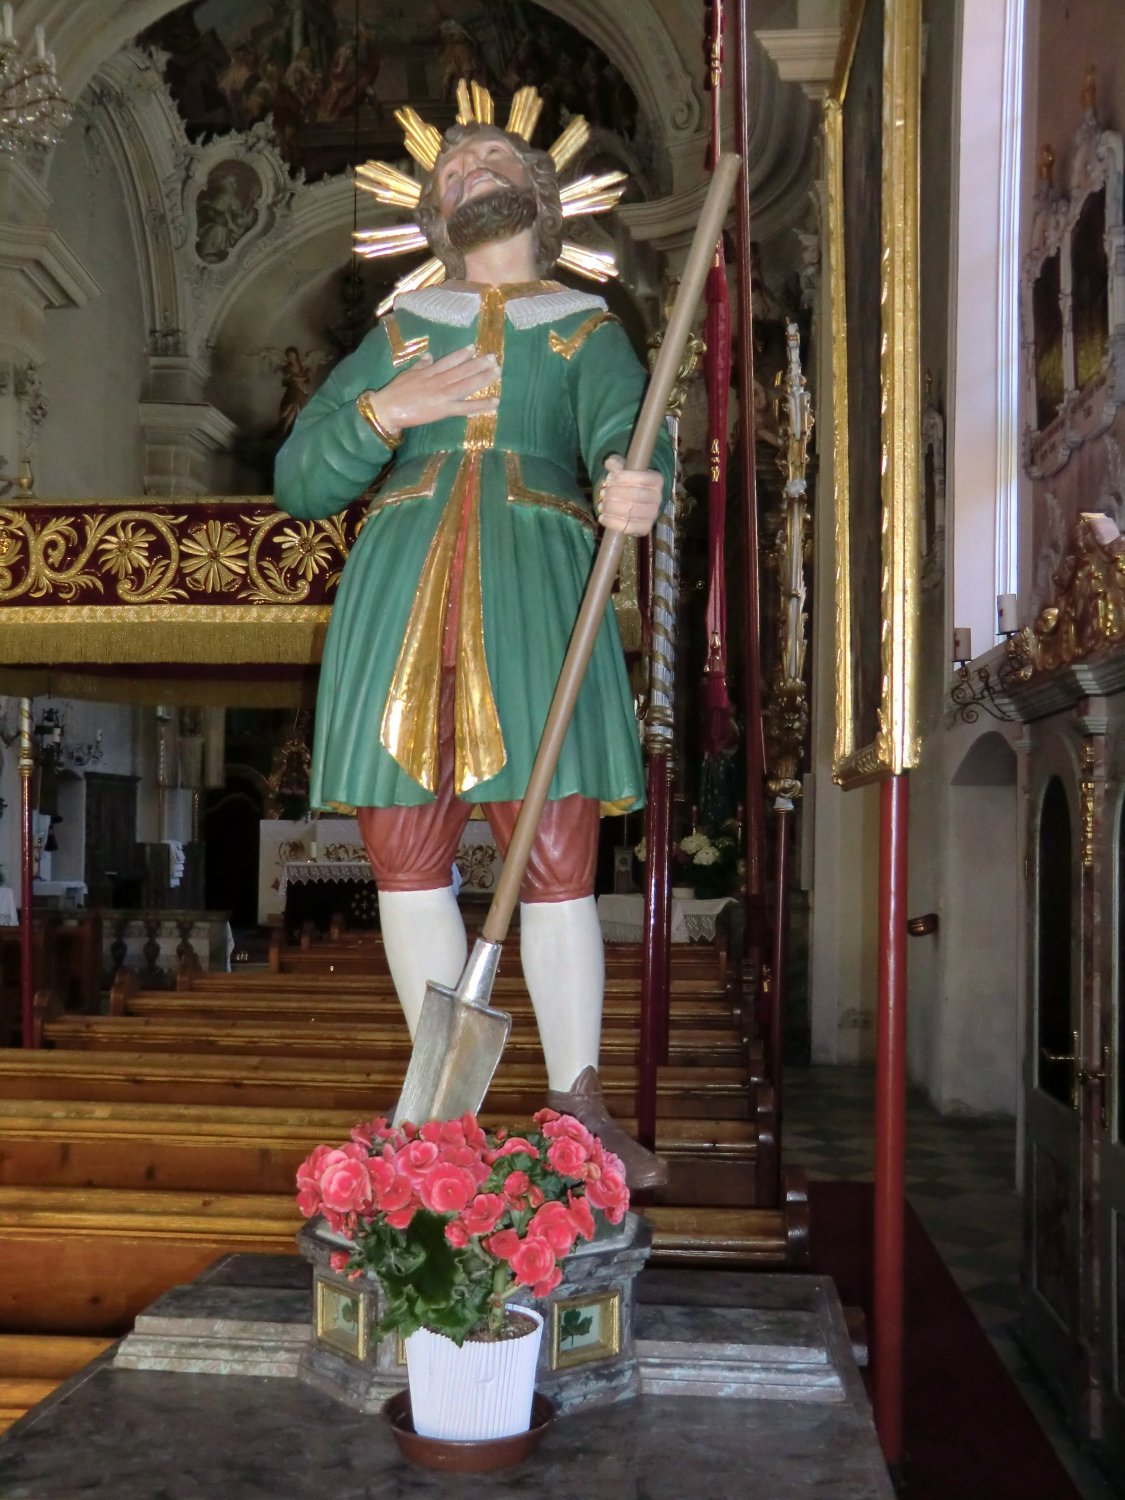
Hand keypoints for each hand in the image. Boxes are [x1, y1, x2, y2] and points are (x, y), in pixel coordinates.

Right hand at [367, 345, 499, 433]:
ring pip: (466, 384)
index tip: (474, 348)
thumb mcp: (407, 374)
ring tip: (497, 372)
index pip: (448, 360)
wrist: (387, 408)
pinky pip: (466, 407)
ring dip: (483, 378)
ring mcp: (442, 394)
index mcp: (429, 372)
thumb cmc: (394, 393)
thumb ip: (420, 365)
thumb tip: (429, 355)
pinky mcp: (443, 410)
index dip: (462, 354)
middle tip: (494, 357)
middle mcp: (438, 380)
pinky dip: (481, 405)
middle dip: (478, 364)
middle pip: (462, 370)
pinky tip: (495, 402)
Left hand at [595, 454, 663, 536]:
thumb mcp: (622, 470)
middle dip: (614, 493)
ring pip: (631, 511)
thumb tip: (609, 463)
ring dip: (611, 508)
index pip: (641, 478)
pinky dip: (612, 522)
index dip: (622, 478)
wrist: (633, 503)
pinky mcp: (645, 528)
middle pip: (635, 495)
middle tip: (603, 492)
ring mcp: (653, 514)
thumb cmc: (627, 483)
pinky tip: (603, 517)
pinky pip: (628, 527)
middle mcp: (658, 498)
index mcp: (657, 480)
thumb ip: (616, 464)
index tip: (609, 478)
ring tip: (602, 504)